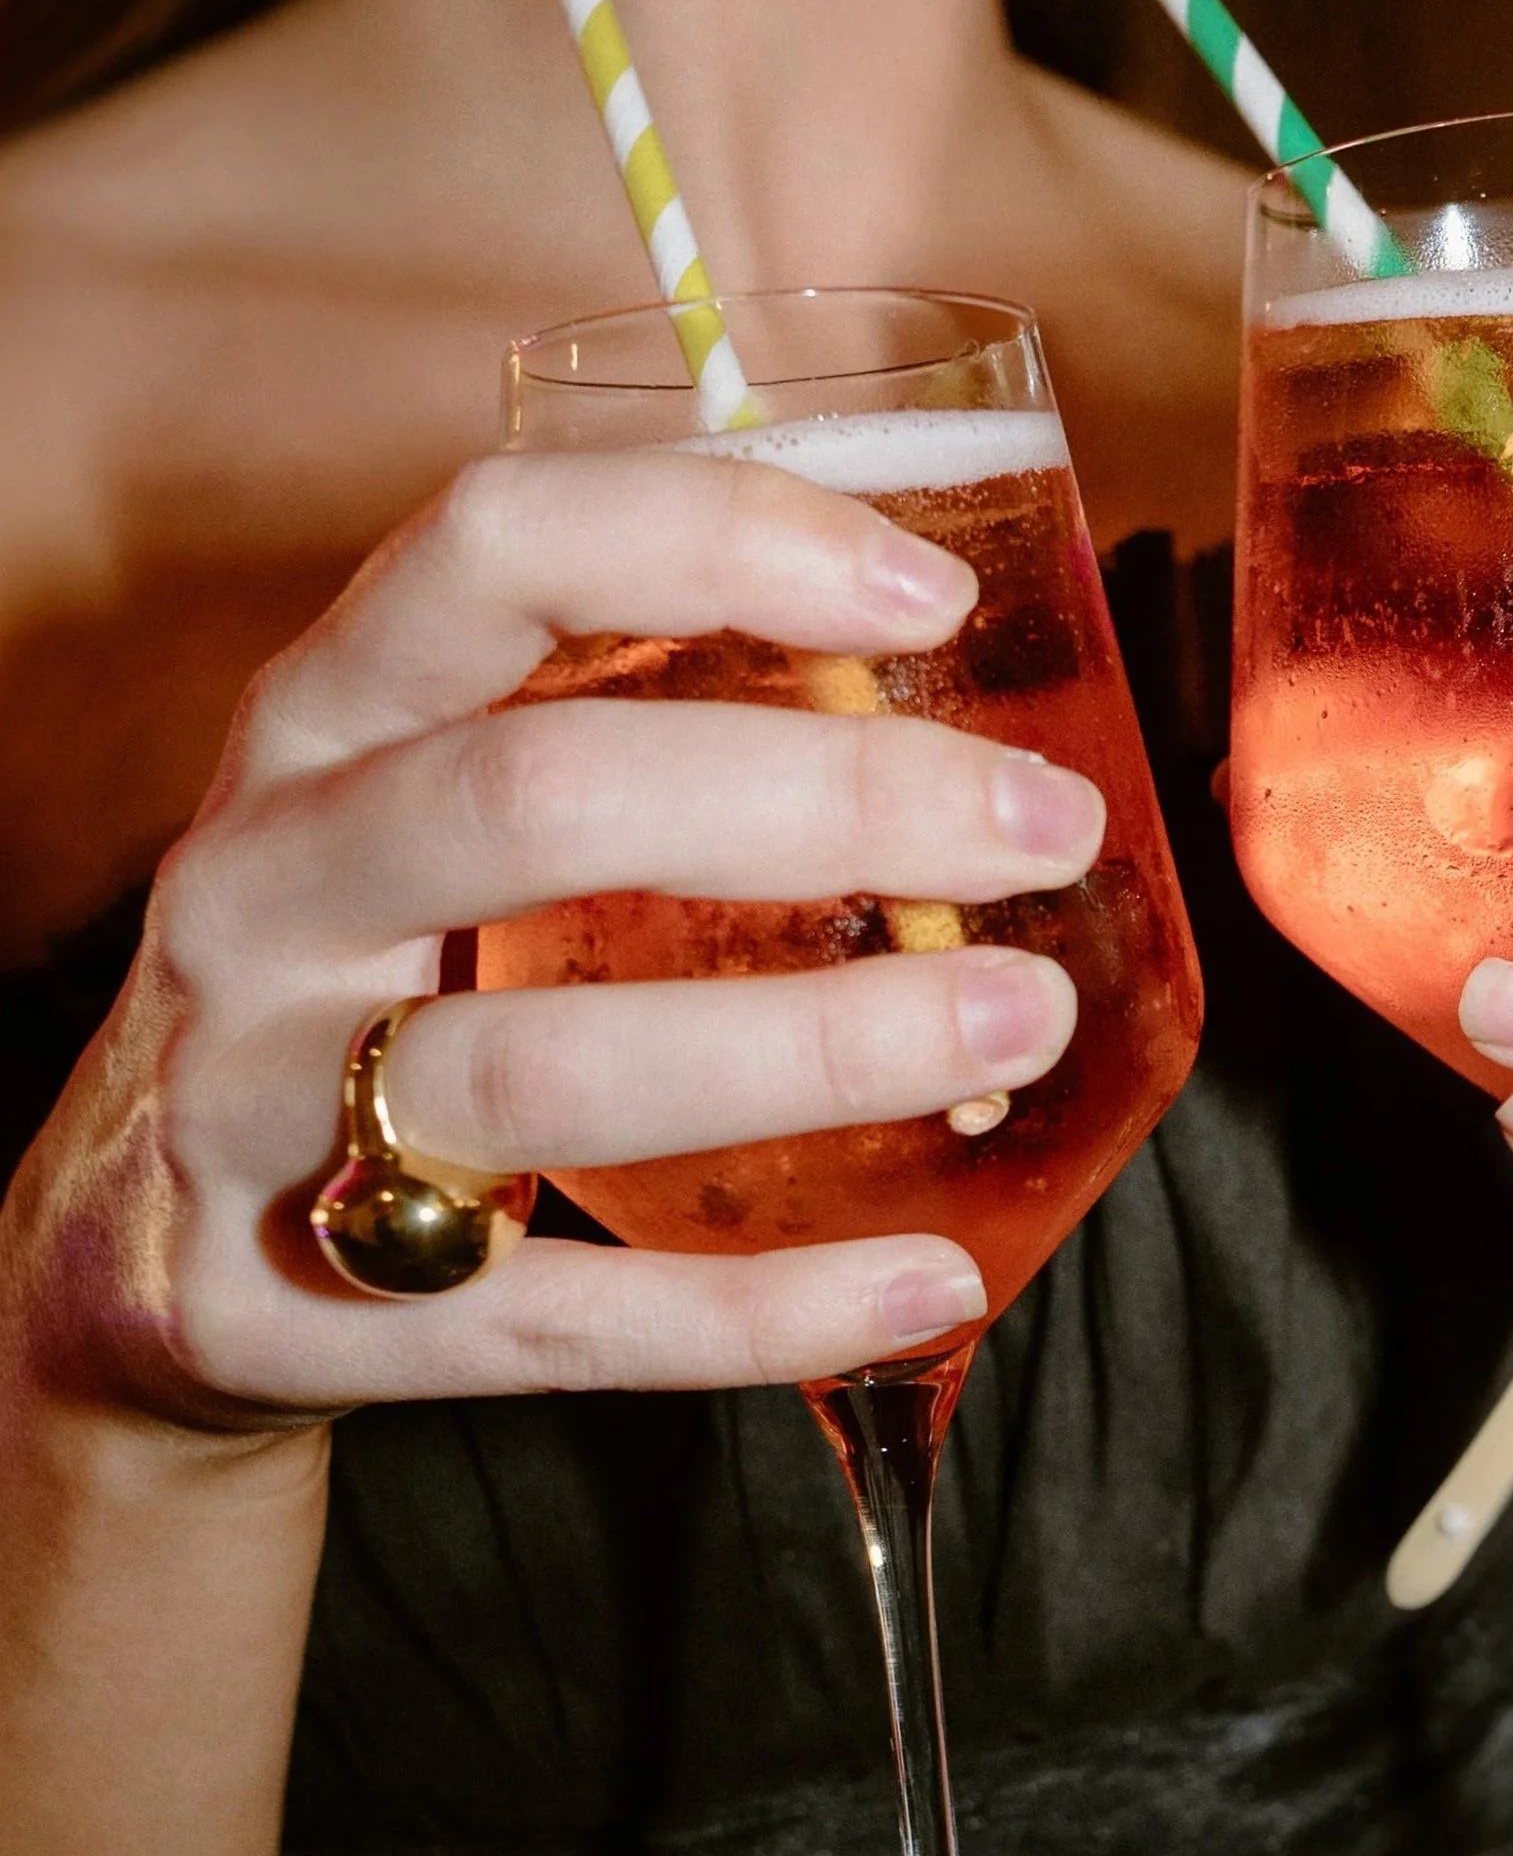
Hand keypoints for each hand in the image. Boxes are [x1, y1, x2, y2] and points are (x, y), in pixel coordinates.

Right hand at [2, 450, 1105, 1426]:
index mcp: (320, 721)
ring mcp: (255, 1105)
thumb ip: (622, 735)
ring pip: (540, 1072)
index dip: (713, 538)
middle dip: (825, 801)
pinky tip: (934, 1276)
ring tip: (1017, 1024)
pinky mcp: (290, 1309)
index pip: (492, 551)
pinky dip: (757, 1308)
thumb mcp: (424, 814)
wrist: (123, 1255)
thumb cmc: (366, 984)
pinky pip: (554, 1317)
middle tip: (1046, 827)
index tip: (924, 594)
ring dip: (811, 1048)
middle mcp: (265, 888)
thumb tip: (966, 712)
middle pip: (534, 801)